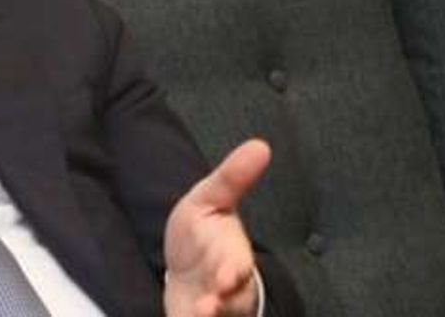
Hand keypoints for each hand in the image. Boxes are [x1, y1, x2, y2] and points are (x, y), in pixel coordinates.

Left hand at [163, 139, 269, 316]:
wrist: (184, 272)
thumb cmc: (201, 235)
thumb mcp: (210, 200)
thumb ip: (232, 177)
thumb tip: (260, 145)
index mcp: (231, 256)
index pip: (237, 266)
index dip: (232, 272)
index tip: (226, 276)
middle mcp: (225, 288)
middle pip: (230, 300)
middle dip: (221, 303)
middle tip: (208, 306)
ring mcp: (210, 308)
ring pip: (218, 314)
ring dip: (206, 315)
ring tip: (198, 315)